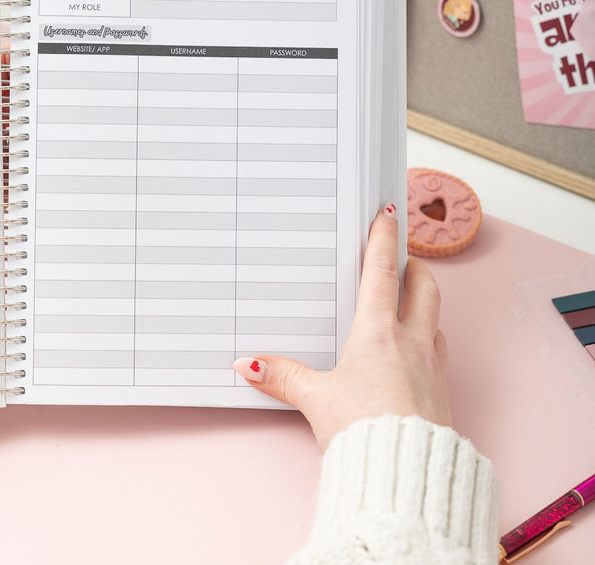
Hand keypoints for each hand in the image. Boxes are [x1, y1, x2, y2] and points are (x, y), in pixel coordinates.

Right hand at [233, 205, 451, 450]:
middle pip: (426, 288)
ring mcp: (433, 368)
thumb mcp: (316, 400)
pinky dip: (429, 341)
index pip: (383, 274)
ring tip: (409, 304)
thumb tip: (249, 365)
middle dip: (415, 267)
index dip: (383, 240)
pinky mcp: (441, 394)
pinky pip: (439, 354)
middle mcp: (413, 344)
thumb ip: (283, 377)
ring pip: (436, 320)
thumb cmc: (364, 432)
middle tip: (403, 260)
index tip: (387, 215)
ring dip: (425, 305)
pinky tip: (412, 356)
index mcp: (380, 335)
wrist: (406, 475)